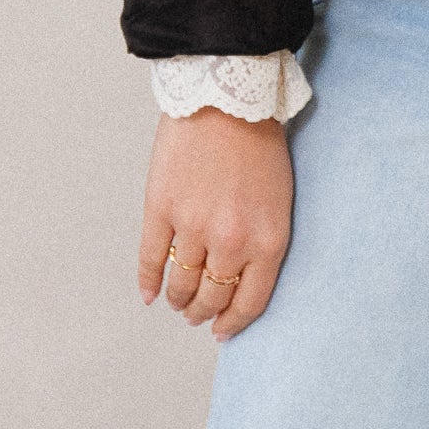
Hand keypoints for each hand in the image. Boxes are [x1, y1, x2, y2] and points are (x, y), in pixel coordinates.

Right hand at [138, 108, 293, 341]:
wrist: (228, 99)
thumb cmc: (261, 143)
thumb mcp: (280, 198)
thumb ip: (263, 239)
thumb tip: (241, 275)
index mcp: (268, 240)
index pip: (250, 301)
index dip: (233, 322)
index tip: (223, 329)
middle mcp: (231, 242)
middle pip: (212, 296)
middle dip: (203, 311)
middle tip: (198, 314)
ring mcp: (193, 227)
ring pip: (181, 283)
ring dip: (178, 299)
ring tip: (178, 302)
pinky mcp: (162, 210)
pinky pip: (152, 259)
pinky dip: (148, 281)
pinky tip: (149, 294)